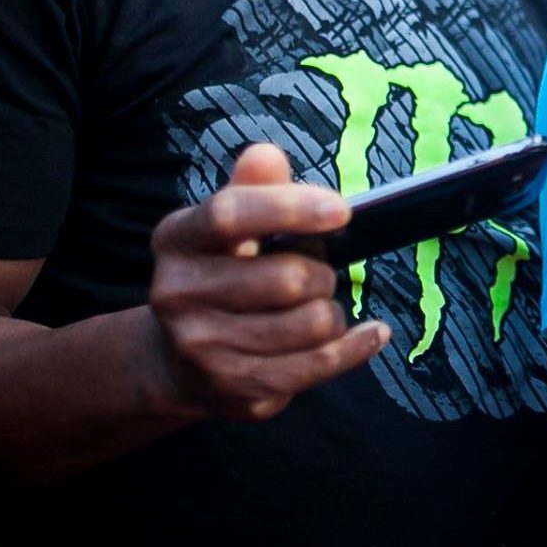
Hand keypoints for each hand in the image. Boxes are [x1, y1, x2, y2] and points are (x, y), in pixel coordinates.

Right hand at [147, 144, 390, 421]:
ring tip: (317, 307)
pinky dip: (357, 345)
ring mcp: (202, 349)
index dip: (291, 209)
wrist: (179, 359)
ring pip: (311, 325)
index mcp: (177, 240)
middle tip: (317, 273)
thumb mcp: (229, 226)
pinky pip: (321, 365)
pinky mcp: (236, 390)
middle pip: (287, 278)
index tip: (341, 210)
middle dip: (321, 273)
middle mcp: (177, 295)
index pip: (231, 215)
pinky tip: (369, 334)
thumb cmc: (222, 275)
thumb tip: (266, 156)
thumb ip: (253, 189)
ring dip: (331, 312)